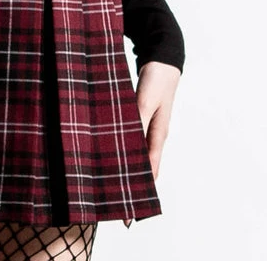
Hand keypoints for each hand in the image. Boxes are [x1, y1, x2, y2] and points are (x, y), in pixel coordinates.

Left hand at [121, 60, 180, 227]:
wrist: (162, 57)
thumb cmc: (156, 79)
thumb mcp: (146, 99)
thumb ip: (138, 121)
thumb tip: (130, 145)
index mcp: (158, 134)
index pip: (149, 170)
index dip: (140, 189)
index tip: (129, 210)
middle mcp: (153, 134)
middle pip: (141, 164)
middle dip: (128, 181)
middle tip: (111, 200)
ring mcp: (146, 125)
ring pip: (133, 150)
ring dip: (122, 163)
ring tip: (105, 180)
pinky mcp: (138, 115)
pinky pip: (128, 135)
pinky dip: (119, 144)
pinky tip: (105, 149)